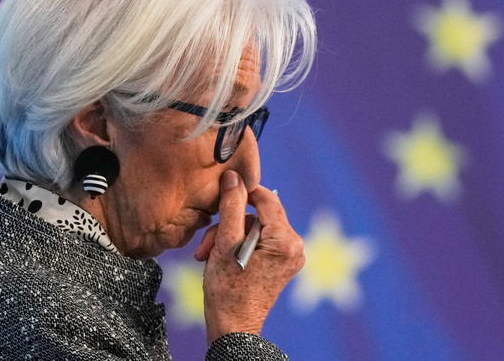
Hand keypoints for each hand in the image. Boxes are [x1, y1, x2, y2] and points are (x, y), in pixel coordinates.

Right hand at [194, 170, 304, 344]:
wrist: (232, 328)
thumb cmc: (227, 289)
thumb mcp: (225, 242)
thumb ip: (231, 207)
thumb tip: (234, 177)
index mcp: (285, 240)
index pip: (267, 198)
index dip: (243, 191)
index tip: (222, 191)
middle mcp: (295, 247)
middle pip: (258, 215)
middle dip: (229, 225)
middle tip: (208, 243)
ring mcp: (290, 257)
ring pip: (255, 228)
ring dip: (229, 237)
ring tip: (209, 255)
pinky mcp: (282, 264)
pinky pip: (260, 241)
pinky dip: (239, 245)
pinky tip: (222, 258)